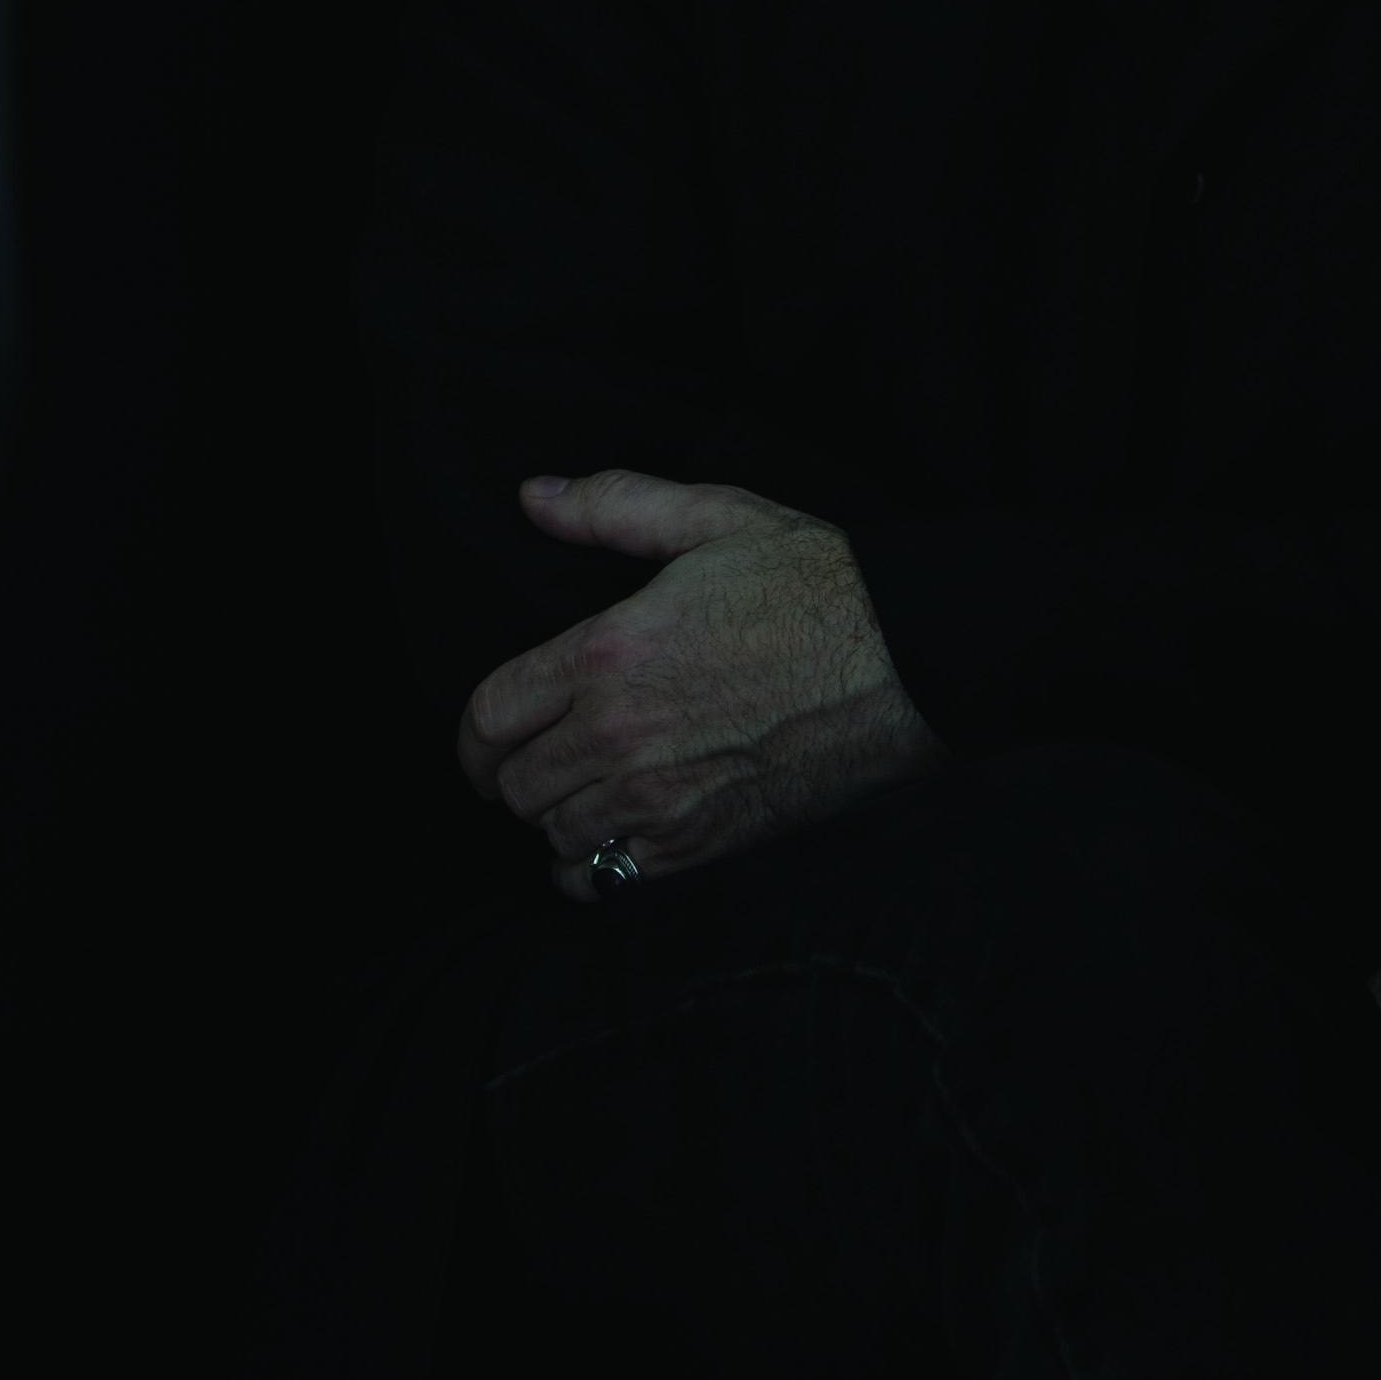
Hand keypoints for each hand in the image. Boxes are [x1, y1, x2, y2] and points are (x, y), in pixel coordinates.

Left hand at [456, 469, 949, 898]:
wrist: (906, 658)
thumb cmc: (816, 582)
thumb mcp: (714, 516)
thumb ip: (614, 506)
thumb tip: (535, 497)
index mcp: (611, 651)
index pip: (492, 714)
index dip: (474, 736)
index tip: (485, 743)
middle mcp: (622, 733)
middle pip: (517, 785)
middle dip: (515, 775)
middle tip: (535, 764)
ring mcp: (662, 796)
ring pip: (556, 836)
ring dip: (558, 819)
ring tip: (581, 796)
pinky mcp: (703, 843)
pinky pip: (608, 882)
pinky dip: (594, 869)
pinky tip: (611, 841)